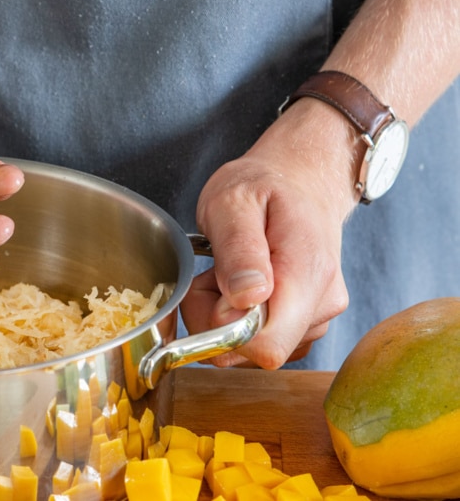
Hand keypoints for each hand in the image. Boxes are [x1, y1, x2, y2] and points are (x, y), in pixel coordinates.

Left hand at [182, 98, 358, 368]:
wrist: (300, 181)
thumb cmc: (262, 187)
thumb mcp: (233, 201)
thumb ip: (238, 249)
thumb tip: (246, 299)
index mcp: (307, 273)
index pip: (267, 343)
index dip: (224, 328)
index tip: (213, 285)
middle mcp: (321, 304)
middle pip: (254, 351)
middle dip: (216, 321)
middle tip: (213, 273)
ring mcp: (318, 318)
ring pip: (252, 350)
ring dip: (223, 319)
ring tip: (229, 273)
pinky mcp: (307, 325)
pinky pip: (258, 344)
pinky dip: (237, 322)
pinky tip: (239, 287)